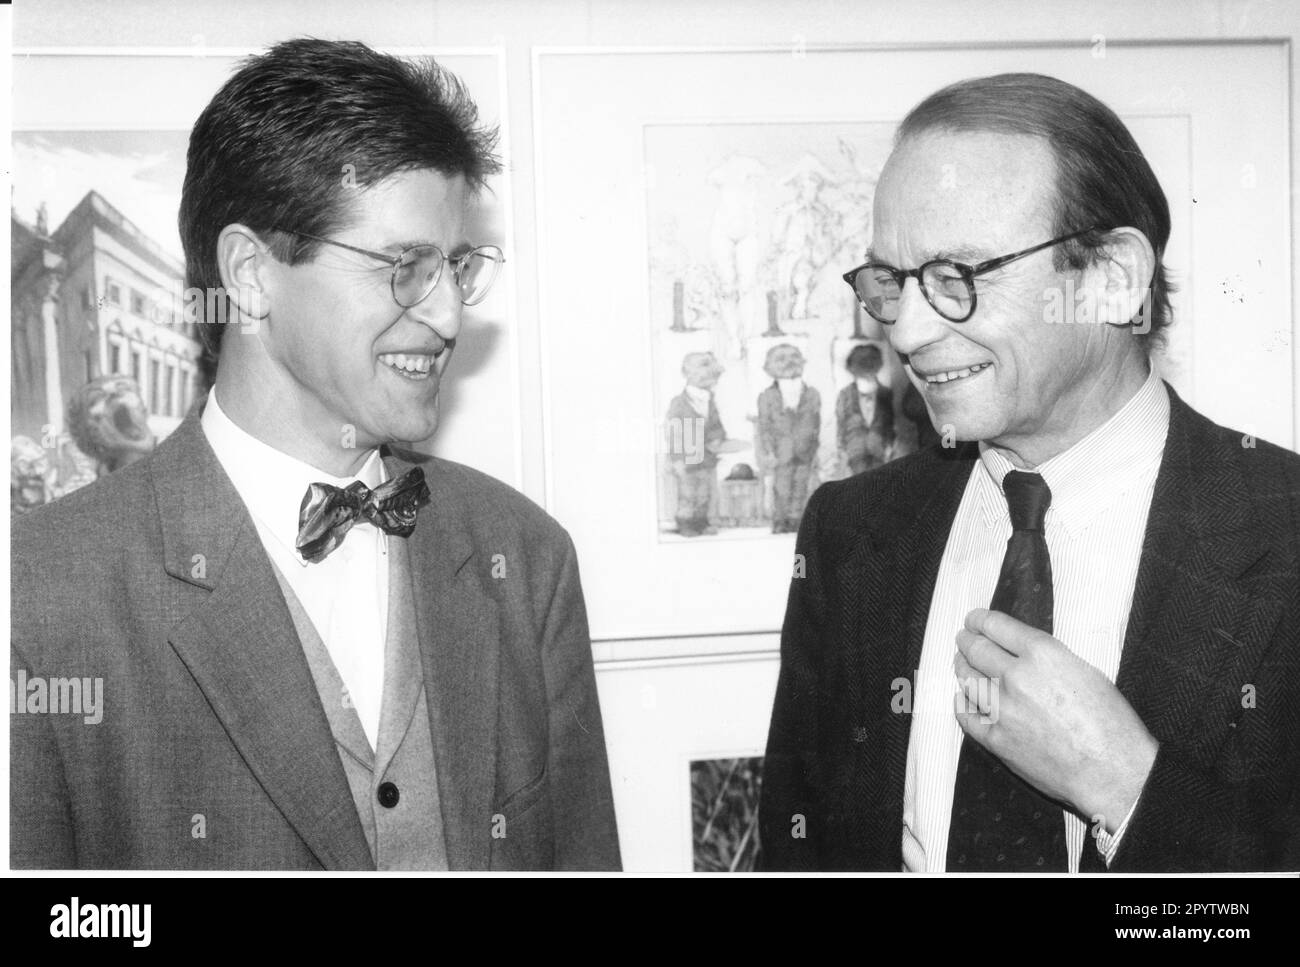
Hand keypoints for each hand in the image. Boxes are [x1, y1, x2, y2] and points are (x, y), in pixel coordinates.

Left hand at [954, 608, 1158, 832]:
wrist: (1113, 773)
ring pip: (968, 681)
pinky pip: (967, 716)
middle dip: (966, 641)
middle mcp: (1017, 678)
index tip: (972, 620)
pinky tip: (962, 699)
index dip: (979, 620)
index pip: (996, 626)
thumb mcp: (1086, 672)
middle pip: (977, 650)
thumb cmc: (1111, 724)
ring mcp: (1003, 710)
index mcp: (1043, 655)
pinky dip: (962, 704)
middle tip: (963, 639)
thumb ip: (1048, 659)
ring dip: (962, 669)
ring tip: (961, 665)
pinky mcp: (996, 740)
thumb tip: (1021, 653)